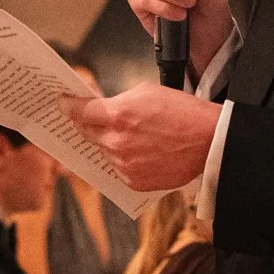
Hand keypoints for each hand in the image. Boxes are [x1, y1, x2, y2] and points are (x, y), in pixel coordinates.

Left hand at [62, 84, 221, 193]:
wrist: (208, 142)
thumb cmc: (182, 113)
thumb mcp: (146, 92)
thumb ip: (118, 101)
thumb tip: (101, 107)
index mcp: (117, 115)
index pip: (80, 112)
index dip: (70, 106)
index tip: (64, 104)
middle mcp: (116, 143)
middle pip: (87, 133)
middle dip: (88, 124)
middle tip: (90, 118)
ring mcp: (124, 165)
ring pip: (103, 152)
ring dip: (108, 143)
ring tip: (128, 136)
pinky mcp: (134, 182)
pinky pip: (118, 169)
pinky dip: (123, 160)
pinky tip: (139, 151)